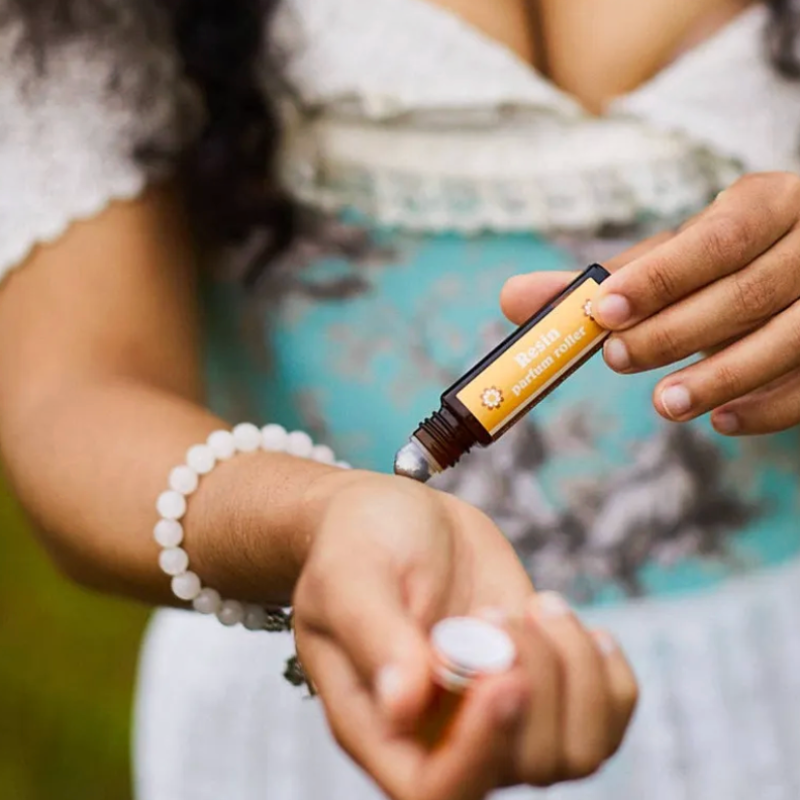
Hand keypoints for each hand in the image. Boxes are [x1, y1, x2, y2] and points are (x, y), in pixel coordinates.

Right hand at [293, 472, 637, 799]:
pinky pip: (605, 719)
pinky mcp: (539, 686)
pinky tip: (571, 623)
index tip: (503, 675)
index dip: (481, 751)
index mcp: (381, 723)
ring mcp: (496, 714)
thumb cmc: (358, 543)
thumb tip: (404, 706)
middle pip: (523, 766)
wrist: (399, 517)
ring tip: (536, 606)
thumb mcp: (352, 576)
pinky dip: (609, 674)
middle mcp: (442, 734)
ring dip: (575, 670)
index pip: (435, 790)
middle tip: (493, 610)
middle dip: (532, 678)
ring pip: (576, 750)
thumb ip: (374, 637)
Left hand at [502, 172, 799, 435]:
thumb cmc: (731, 258)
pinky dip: (768, 408)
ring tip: (664, 403)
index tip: (602, 313)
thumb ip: (606, 279)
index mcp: (767, 204)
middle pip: (747, 293)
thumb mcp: (677, 257)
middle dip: (675, 332)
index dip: (659, 279)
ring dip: (720, 378)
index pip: (716, 240)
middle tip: (618, 359)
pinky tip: (722, 422)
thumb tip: (512, 298)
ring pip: (789, 341)